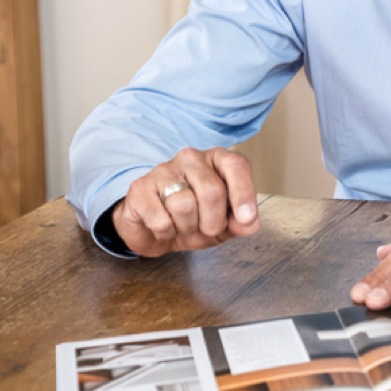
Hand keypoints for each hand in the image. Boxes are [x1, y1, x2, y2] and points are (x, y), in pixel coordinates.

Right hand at [112, 147, 259, 256]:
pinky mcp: (139, 187)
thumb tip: (250, 223)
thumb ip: (241, 222)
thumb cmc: (195, 221)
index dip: (244, 193)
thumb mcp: (225, 225)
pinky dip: (166, 232)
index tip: (246, 218)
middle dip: (213, 222)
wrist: (153, 231)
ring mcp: (163, 169)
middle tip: (207, 230)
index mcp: (217, 159)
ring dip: (188, 228)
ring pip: (184, 205)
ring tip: (183, 226)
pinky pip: (160, 219)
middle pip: (212, 191)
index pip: (236, 165)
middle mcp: (191, 158)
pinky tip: (163, 227)